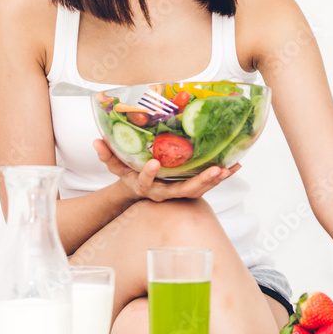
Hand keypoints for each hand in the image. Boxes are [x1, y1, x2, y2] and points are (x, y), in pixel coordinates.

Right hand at [93, 138, 240, 200]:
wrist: (139, 191)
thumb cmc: (129, 174)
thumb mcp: (115, 166)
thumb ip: (107, 155)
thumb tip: (96, 141)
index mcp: (146, 186)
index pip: (146, 182)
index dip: (149, 175)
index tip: (154, 163)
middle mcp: (165, 192)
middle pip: (183, 191)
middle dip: (199, 182)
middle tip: (214, 170)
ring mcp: (179, 192)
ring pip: (199, 189)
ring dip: (215, 180)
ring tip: (229, 169)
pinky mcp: (191, 188)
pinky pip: (207, 184)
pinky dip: (221, 176)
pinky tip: (235, 165)